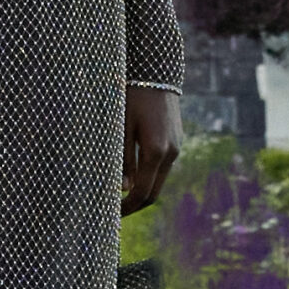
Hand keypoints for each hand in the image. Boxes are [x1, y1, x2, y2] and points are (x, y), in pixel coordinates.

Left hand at [121, 84, 181, 216]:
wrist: (156, 73)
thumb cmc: (132, 97)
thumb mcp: (121, 127)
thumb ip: (122, 160)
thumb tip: (123, 188)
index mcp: (156, 152)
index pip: (142, 192)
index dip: (127, 208)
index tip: (111, 215)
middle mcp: (171, 153)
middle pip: (154, 192)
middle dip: (135, 204)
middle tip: (114, 211)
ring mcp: (177, 148)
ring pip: (159, 180)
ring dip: (141, 190)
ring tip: (119, 194)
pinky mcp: (176, 141)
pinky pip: (162, 167)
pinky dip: (148, 177)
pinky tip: (131, 175)